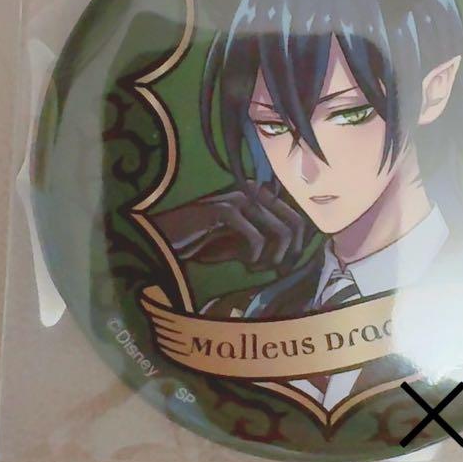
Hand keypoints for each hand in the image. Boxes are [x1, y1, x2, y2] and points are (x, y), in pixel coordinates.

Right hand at [151, 182, 310, 272]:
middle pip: (296, 224)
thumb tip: (295, 254)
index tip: (282, 267)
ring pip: (282, 232)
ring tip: (255, 268)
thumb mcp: (240, 242)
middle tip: (273, 270)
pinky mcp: (224, 211)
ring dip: (273, 257)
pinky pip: (257, 238)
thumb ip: (266, 241)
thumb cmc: (202, 241)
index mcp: (260, 195)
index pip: (297, 218)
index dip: (297, 246)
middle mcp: (253, 191)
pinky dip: (254, 256)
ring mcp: (239, 199)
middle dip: (290, 253)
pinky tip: (243, 264)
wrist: (164, 237)